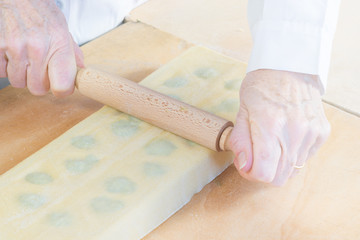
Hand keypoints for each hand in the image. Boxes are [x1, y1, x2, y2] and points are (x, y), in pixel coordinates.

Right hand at [0, 0, 83, 96]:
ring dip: (21, 74)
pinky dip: (4, 67)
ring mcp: (15, 48)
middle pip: (38, 89)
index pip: (62, 86)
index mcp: (59, 45)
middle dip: (39, 82)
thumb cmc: (40, 11)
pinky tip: (11, 54)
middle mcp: (37, 48)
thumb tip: (80, 70)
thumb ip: (72, 53)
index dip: (61, 90)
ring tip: (24, 57)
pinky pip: (0, 72)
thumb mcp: (62, 29)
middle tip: (39, 68)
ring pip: (18, 82)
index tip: (59, 85)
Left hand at [229, 69, 330, 185]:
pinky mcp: (321, 133)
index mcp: (270, 126)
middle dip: (263, 172)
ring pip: (293, 171)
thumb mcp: (242, 110)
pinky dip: (292, 156)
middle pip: (279, 178)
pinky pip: (305, 159)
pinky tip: (285, 139)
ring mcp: (311, 134)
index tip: (245, 164)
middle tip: (255, 156)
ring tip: (271, 144)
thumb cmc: (262, 85)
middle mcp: (294, 133)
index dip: (250, 174)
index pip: (264, 172)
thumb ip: (241, 140)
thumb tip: (244, 166)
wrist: (290, 66)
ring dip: (278, 165)